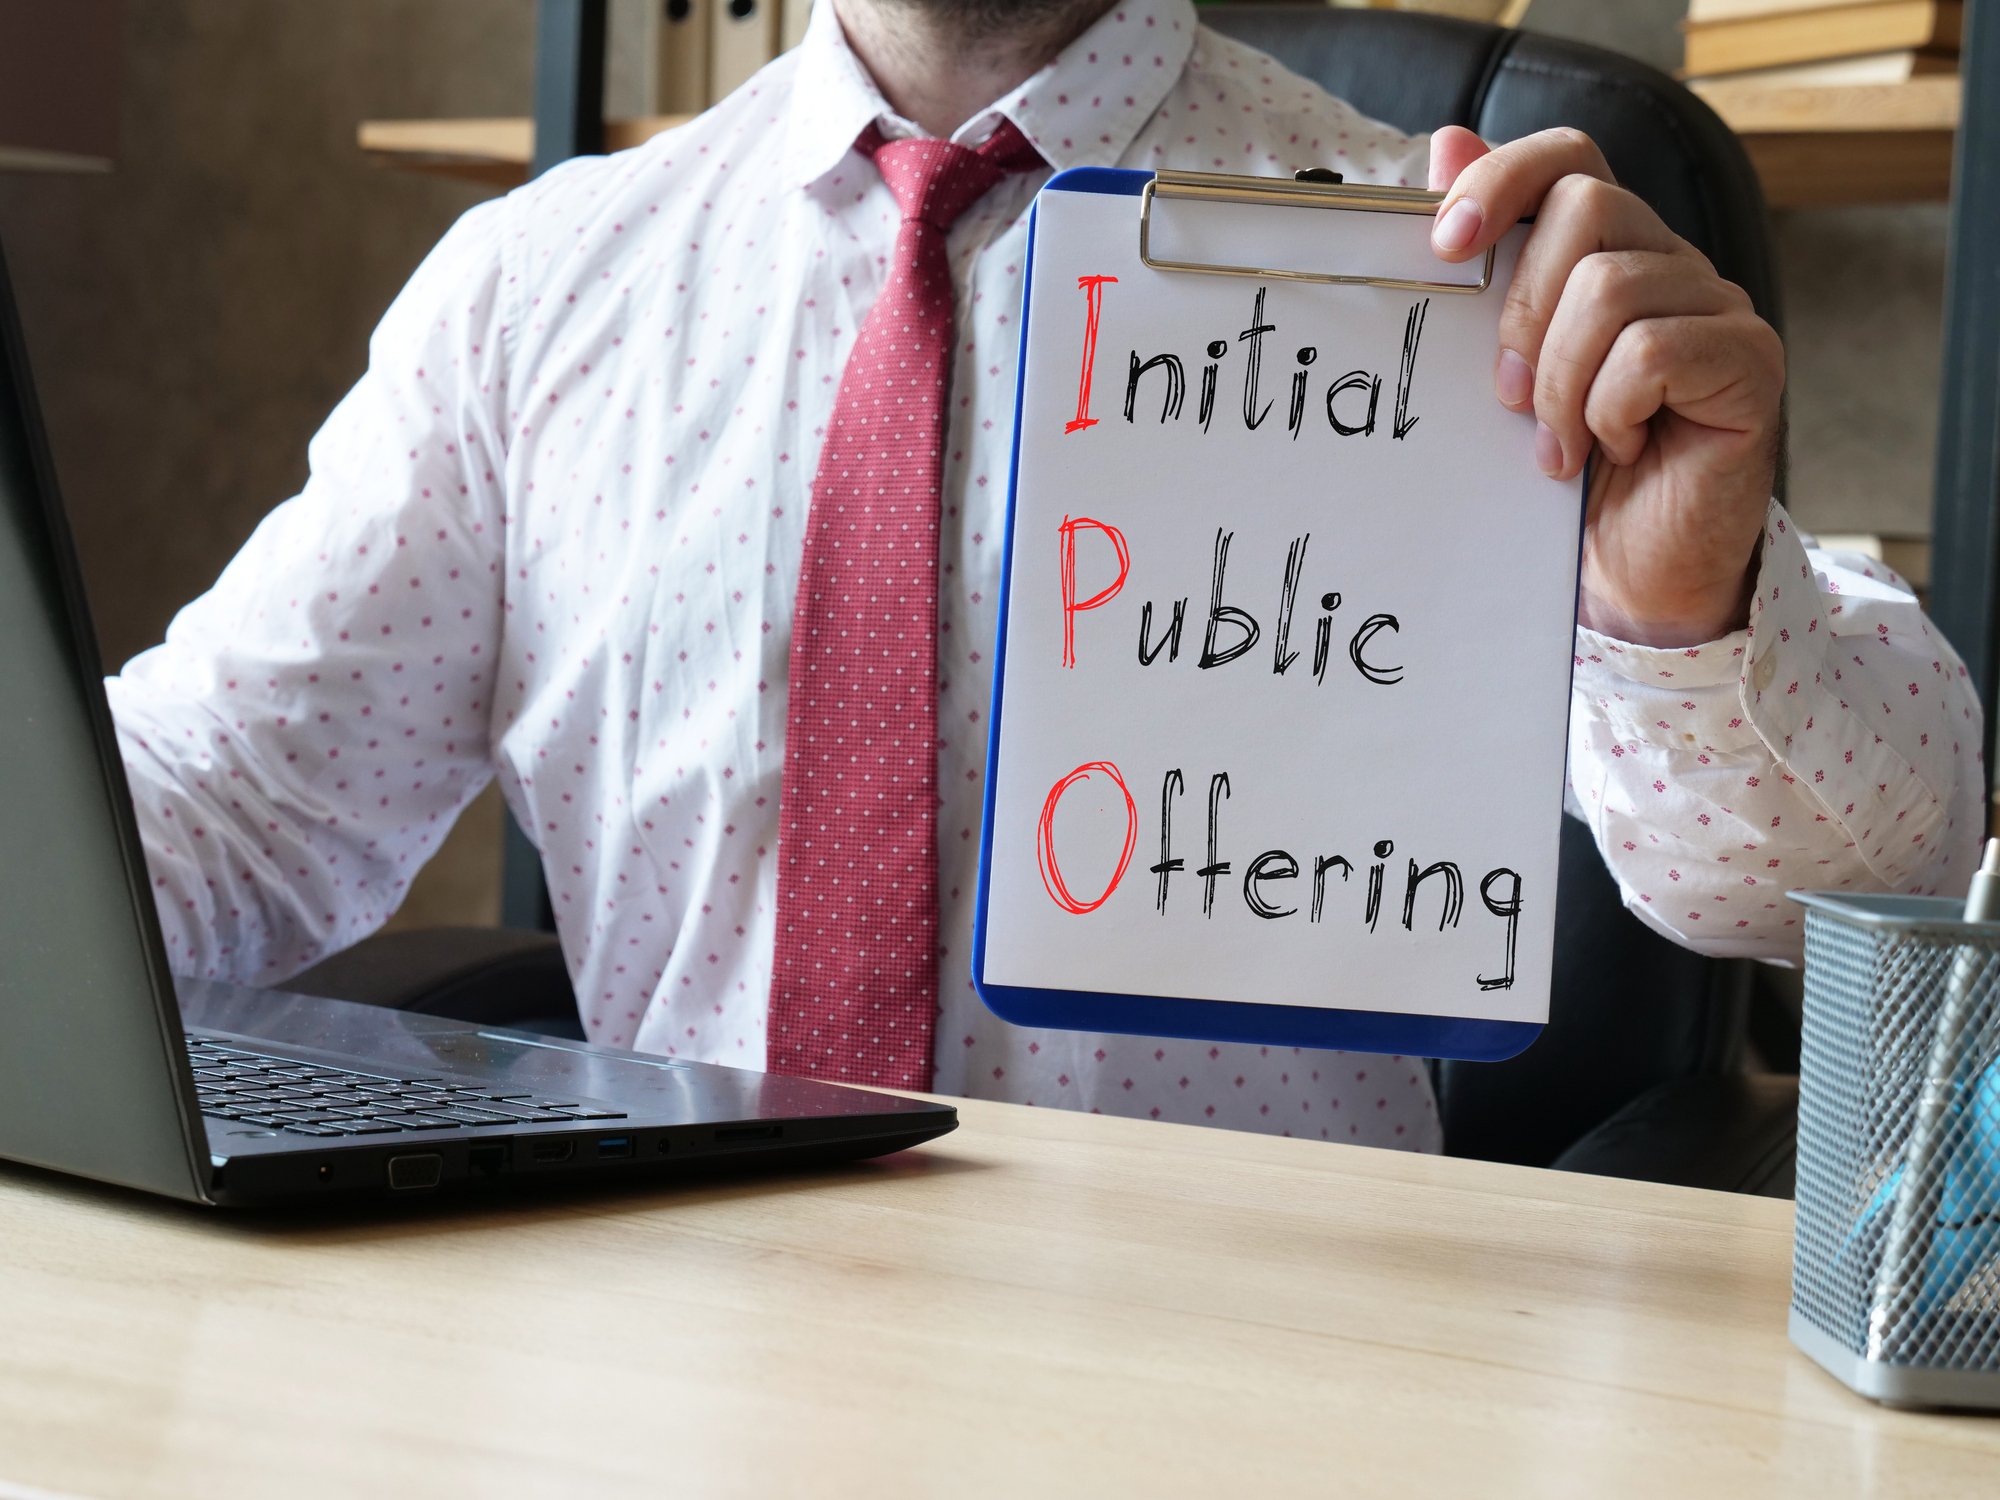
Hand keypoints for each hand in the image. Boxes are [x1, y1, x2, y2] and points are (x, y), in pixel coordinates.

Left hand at [1426, 126, 1784, 647]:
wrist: (1627, 573)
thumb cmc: (1561, 476)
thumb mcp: (1499, 371)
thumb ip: (1480, 269)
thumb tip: (1443, 145)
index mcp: (1609, 252)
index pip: (1570, 159)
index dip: (1506, 178)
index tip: (1445, 247)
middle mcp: (1671, 263)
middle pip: (1589, 206)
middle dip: (1522, 310)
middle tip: (1506, 398)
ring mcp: (1718, 308)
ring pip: (1612, 288)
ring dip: (1560, 381)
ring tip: (1556, 446)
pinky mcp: (1750, 362)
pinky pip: (1652, 351)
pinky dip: (1609, 411)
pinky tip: (1612, 451)